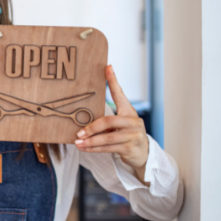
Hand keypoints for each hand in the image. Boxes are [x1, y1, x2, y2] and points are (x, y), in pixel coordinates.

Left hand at [74, 65, 149, 179]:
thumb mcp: (121, 122)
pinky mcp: (129, 148)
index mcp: (129, 111)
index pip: (119, 93)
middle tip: (79, 133)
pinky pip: (108, 148)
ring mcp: (132, 135)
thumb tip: (86, 113)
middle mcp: (133, 121)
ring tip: (78, 142)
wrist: (142, 153)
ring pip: (107, 138)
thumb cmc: (127, 134)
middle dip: (92, 128)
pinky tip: (84, 148)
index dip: (113, 81)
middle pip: (109, 121)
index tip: (107, 67)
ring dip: (90, 141)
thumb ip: (108, 118)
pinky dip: (94, 149)